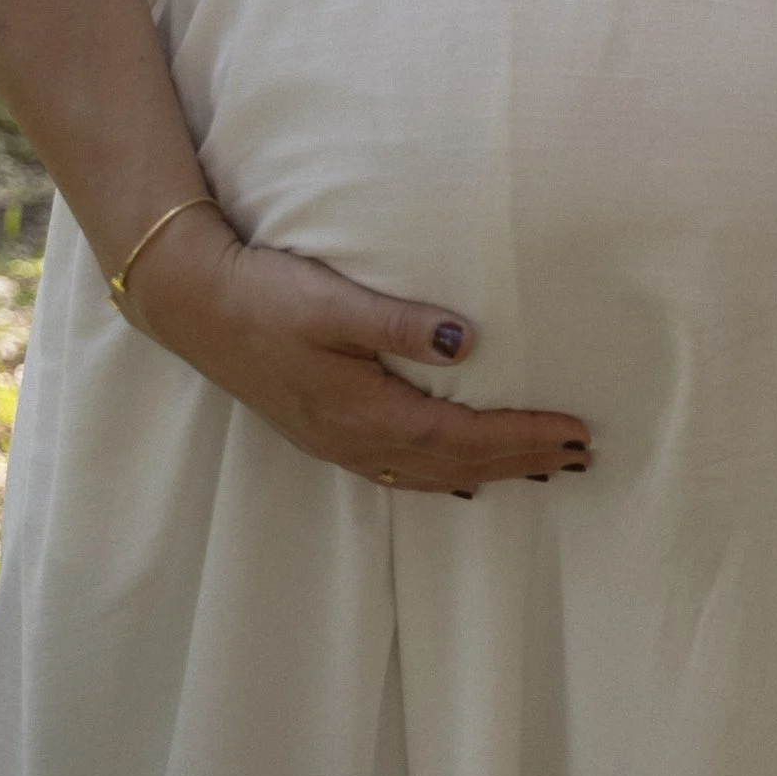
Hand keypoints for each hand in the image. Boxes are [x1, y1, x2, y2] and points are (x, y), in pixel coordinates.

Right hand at [125, 202, 593, 491]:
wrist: (194, 305)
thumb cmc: (266, 295)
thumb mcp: (334, 302)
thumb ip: (400, 324)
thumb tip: (467, 342)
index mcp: (363, 412)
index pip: (463, 439)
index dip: (522, 438)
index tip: (575, 432)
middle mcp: (354, 440)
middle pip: (455, 466)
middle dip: (521, 462)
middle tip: (582, 457)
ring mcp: (336, 443)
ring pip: (429, 474)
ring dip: (490, 472)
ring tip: (542, 470)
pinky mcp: (324, 432)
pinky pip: (399, 472)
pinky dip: (443, 477)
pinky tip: (461, 480)